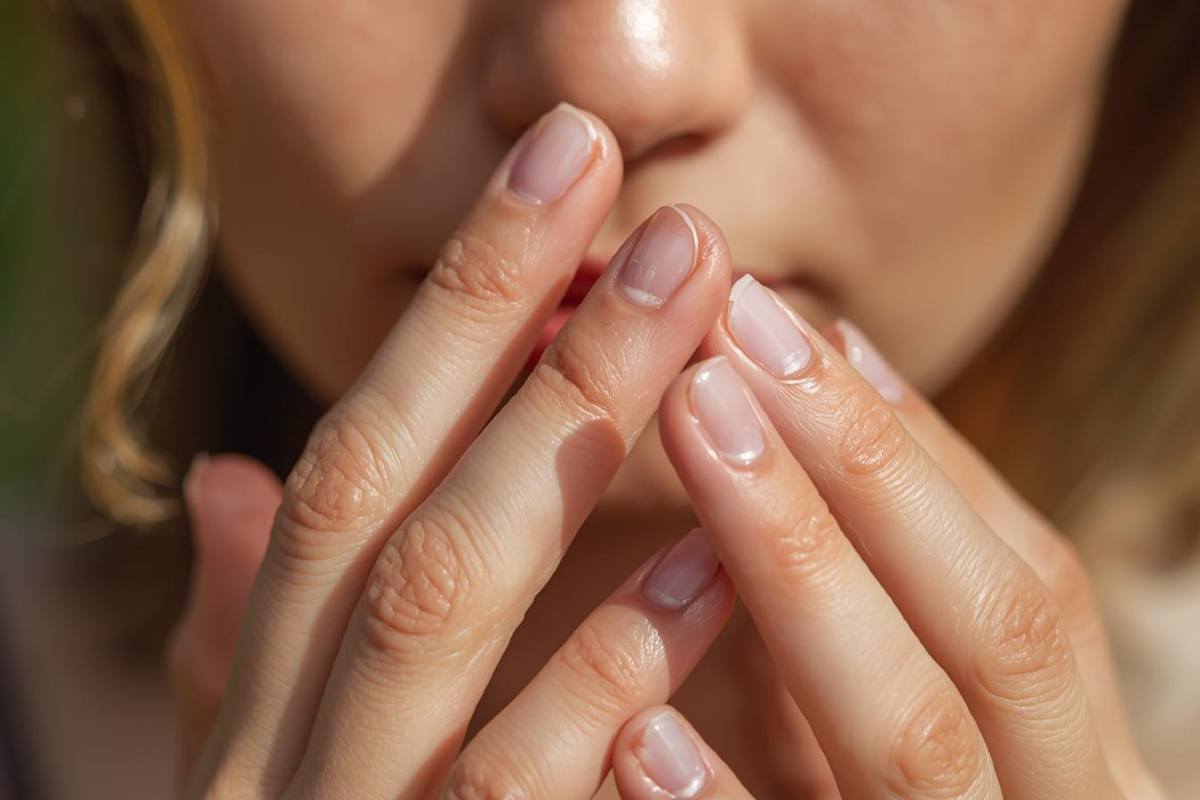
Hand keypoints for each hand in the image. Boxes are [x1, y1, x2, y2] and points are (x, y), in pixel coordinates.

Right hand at [175, 104, 739, 797]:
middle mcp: (274, 754)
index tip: (561, 183)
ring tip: (688, 336)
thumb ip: (245, 637)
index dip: (447, 315)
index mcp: (252, 700)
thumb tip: (226, 477)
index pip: (347, 465)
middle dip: (518, 348)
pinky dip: (600, 683)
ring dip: (559, 467)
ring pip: (437, 623)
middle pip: (389, 506)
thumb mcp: (259, 769)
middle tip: (660, 219)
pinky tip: (704, 574)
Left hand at [611, 279, 1163, 798]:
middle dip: (864, 472)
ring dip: (797, 574)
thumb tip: (836, 356)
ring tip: (693, 424)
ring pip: (912, 741)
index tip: (795, 326)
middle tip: (728, 339)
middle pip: (996, 630)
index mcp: (1079, 745)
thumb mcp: (916, 703)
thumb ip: (887, 573)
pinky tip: (640, 728)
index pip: (1028, 577)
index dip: (914, 451)